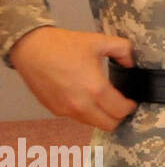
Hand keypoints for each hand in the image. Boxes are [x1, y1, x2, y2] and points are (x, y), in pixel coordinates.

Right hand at [9, 26, 136, 130]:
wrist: (31, 48)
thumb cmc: (64, 45)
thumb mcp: (99, 41)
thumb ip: (123, 50)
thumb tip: (131, 63)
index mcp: (95, 89)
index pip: (120, 111)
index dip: (130, 107)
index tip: (131, 101)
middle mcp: (80, 104)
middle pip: (108, 125)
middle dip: (118, 116)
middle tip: (120, 104)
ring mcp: (66, 110)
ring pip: (92, 124)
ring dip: (101, 116)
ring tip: (104, 102)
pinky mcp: (54, 110)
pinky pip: (76, 118)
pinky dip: (85, 112)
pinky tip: (86, 98)